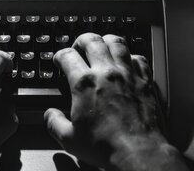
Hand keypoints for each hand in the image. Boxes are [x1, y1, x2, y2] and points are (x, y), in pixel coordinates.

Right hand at [45, 33, 186, 170]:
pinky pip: (139, 57)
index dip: (60, 55)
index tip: (60, 59)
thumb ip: (54, 123)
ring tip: (102, 45)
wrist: (138, 152)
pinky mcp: (144, 80)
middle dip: (81, 40)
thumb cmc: (106, 146)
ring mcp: (127, 74)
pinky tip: (126, 61)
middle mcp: (106, 72)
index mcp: (84, 83)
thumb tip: (49, 115)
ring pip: (117, 42)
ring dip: (106, 41)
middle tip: (78, 46)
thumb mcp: (69, 139)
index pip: (67, 55)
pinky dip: (130, 55)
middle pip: (92, 40)